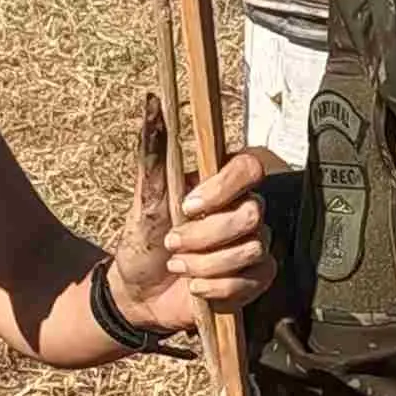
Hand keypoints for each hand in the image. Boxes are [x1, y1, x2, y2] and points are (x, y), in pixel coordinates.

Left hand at [109, 98, 276, 331]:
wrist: (139, 292)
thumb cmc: (143, 240)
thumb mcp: (145, 198)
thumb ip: (154, 153)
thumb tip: (152, 103)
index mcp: (222, 182)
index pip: (251, 166)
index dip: (225, 187)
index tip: (187, 206)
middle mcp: (244, 208)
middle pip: (252, 212)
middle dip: (205, 235)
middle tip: (172, 243)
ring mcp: (254, 243)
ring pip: (252, 248)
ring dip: (205, 263)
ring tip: (178, 266)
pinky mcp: (256, 277)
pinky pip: (253, 279)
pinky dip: (218, 287)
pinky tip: (195, 288)